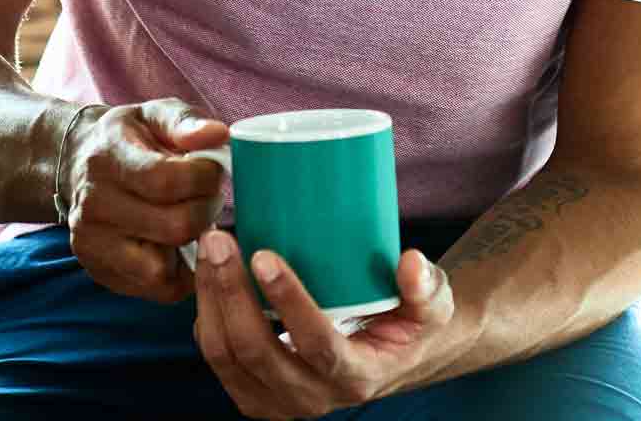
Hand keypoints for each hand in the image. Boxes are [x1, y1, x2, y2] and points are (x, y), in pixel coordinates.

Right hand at [61, 99, 228, 302]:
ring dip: (191, 248)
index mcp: (107, 160)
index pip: (167, 181)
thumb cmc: (130, 139)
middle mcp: (93, 206)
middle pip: (173, 227)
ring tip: (191, 222)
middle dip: (205, 211)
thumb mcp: (154, 115)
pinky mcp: (100, 272)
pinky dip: (178, 274)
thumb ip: (185, 122)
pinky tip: (178, 246)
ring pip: (162, 269)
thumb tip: (217, 134)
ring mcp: (92, 244)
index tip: (212, 170)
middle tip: (206, 197)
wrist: (81, 164)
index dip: (205, 178)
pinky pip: (155, 289)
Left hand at [192, 229, 464, 418]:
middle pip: (256, 352)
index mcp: (356, 377)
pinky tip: (207, 274)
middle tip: (219, 238)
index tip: (264, 255)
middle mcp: (312, 398)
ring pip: (226, 358)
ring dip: (209, 300)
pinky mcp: (255, 394)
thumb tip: (410, 262)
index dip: (288, 301)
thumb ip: (427, 285)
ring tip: (208, 248)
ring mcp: (278, 401)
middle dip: (229, 292)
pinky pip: (217, 359)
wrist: (394, 359)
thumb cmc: (412, 324)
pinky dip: (206, 315)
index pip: (316, 345)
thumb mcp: (434, 304)